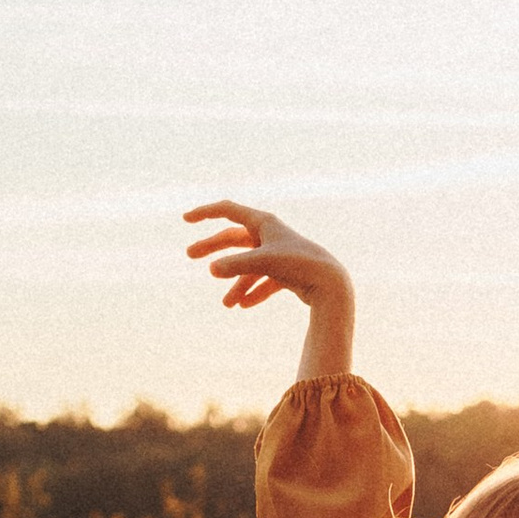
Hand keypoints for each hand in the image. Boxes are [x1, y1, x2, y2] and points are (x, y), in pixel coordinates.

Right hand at [183, 204, 355, 370]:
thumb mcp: (263, 263)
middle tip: (190, 254)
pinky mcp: (287, 272)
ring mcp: (278, 254)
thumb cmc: (299, 265)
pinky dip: (254, 293)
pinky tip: (244, 306)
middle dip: (212, 247)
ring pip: (248, 266)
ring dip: (236, 284)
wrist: (331, 284)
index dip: (206, 213)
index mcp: (264, 222)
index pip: (228, 210)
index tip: (186, 220)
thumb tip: (212, 269)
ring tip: (227, 305)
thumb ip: (236, 266)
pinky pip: (264, 282)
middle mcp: (270, 235)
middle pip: (234, 238)